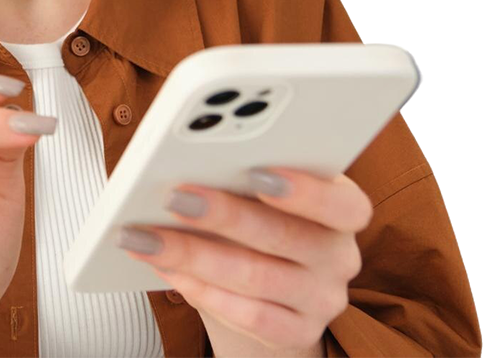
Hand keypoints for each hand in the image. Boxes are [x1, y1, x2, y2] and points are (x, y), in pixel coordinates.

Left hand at [117, 167, 372, 353]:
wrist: (274, 283)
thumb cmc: (263, 215)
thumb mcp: (264, 190)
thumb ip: (243, 174)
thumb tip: (192, 159)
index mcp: (343, 208)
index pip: (342, 203)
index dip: (305, 191)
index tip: (256, 172)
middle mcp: (339, 255)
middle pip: (283, 235)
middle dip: (223, 215)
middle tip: (175, 198)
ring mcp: (322, 299)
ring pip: (255, 277)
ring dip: (193, 255)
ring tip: (148, 237)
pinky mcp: (297, 333)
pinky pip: (248, 316)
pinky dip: (202, 291)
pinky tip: (168, 270)